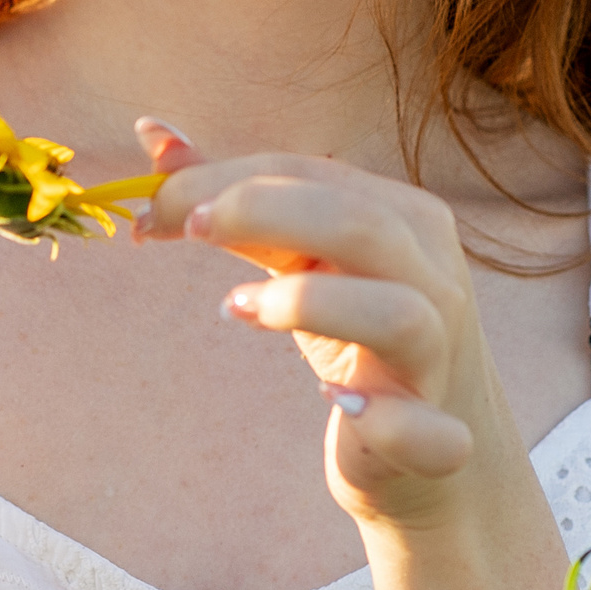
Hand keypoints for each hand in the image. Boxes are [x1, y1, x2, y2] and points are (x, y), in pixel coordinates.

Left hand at [135, 121, 500, 528]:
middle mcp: (431, 277)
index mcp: (403, 218)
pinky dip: (384, 418)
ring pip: (397, 314)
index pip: (311, 174)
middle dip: (263, 212)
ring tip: (235, 307)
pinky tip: (336, 405)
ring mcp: (439, 359)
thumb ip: (233, 200)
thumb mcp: (298, 260)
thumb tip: (152, 134)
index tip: (154, 206)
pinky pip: (428, 431)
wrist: (432, 455)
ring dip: (309, 304)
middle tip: (189, 228)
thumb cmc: (355, 336)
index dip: (226, 180)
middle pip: (358, 223)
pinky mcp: (438, 439)